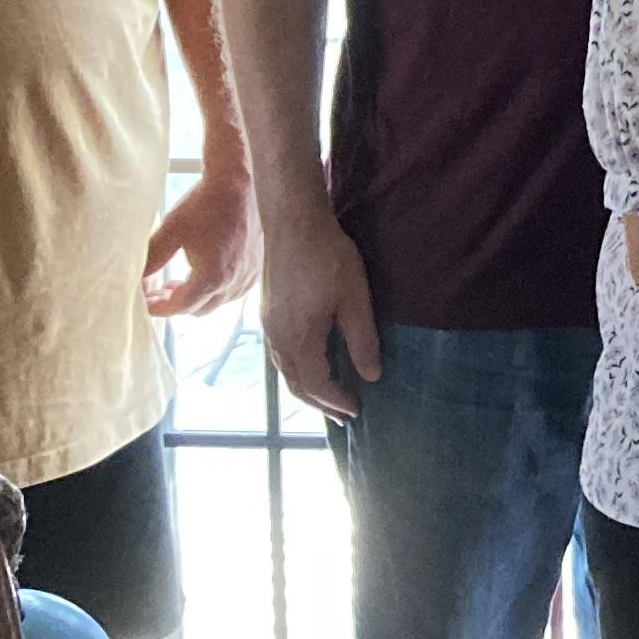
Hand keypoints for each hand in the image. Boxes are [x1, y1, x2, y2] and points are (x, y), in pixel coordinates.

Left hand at [144, 163, 259, 319]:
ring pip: (217, 303)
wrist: (234, 185)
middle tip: (157, 293)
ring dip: (196, 298)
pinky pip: (233, 292)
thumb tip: (137, 280)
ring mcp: (247, 275)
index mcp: (212, 276)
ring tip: (178, 284)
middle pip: (198, 309)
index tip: (145, 305)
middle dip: (175, 304)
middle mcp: (234, 281)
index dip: (159, 308)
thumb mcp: (170, 232)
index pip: (180, 306)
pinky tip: (203, 274)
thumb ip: (152, 260)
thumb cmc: (204, 205)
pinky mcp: (254, 266)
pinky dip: (216, 290)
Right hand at [256, 206, 381, 418]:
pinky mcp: (268, 313)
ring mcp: (268, 326)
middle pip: (296, 385)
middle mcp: (277, 339)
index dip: (336, 402)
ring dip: (307, 389)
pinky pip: (280, 355)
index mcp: (298, 339)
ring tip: (327, 399)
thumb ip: (362, 341)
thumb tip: (371, 376)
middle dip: (320, 404)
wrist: (293, 222)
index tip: (356, 412)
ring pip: (285, 371)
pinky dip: (297, 371)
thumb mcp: (355, 299)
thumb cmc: (328, 257)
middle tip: (344, 416)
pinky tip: (310, 366)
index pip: (317, 385)